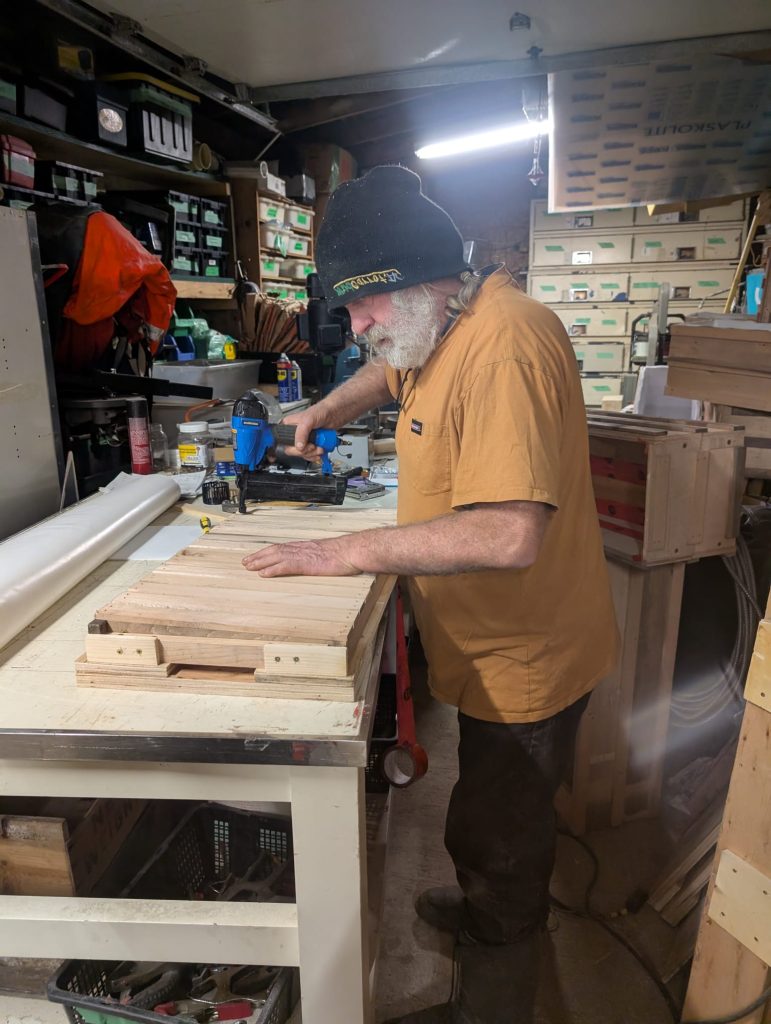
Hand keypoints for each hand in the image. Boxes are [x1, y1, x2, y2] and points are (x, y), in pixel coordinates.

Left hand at [242, 537, 361, 576]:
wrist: (354, 551)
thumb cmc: (347, 553)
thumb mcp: (331, 554)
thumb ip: (321, 557)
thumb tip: (320, 562)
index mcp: (306, 546)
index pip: (283, 547)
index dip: (268, 551)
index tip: (258, 555)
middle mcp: (301, 548)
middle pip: (274, 550)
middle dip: (259, 556)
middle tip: (246, 562)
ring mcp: (303, 555)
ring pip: (276, 556)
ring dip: (260, 562)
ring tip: (248, 567)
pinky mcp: (306, 563)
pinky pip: (285, 566)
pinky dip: (272, 569)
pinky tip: (263, 574)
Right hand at [282, 406, 330, 461]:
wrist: (334, 415)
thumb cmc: (321, 411)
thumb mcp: (308, 420)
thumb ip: (301, 433)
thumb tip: (298, 446)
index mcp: (288, 426)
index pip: (283, 442)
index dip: (293, 447)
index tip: (302, 446)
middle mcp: (294, 434)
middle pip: (293, 451)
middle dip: (305, 451)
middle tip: (313, 446)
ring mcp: (303, 440)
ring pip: (302, 454)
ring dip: (313, 453)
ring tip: (319, 446)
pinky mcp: (311, 444)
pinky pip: (310, 455)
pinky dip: (316, 455)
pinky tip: (320, 449)